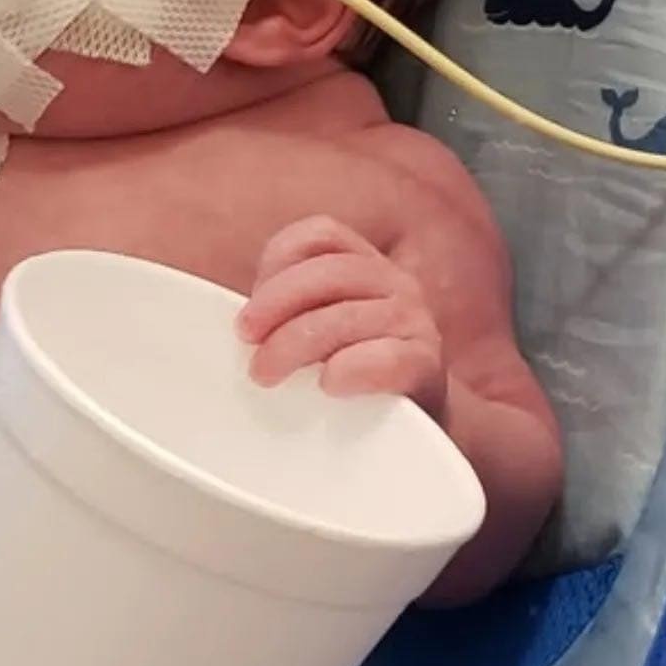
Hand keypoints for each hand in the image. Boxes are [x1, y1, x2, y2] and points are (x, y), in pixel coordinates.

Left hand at [237, 216, 447, 415]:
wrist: (418, 429)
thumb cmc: (353, 375)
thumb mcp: (321, 331)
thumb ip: (288, 314)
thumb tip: (239, 327)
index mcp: (366, 265)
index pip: (321, 235)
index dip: (277, 261)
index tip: (251, 305)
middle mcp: (396, 283)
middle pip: (330, 271)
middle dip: (276, 302)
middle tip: (245, 339)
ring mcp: (415, 322)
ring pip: (348, 315)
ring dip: (295, 343)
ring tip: (267, 374)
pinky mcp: (427, 366)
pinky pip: (388, 358)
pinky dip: (351, 368)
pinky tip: (328, 384)